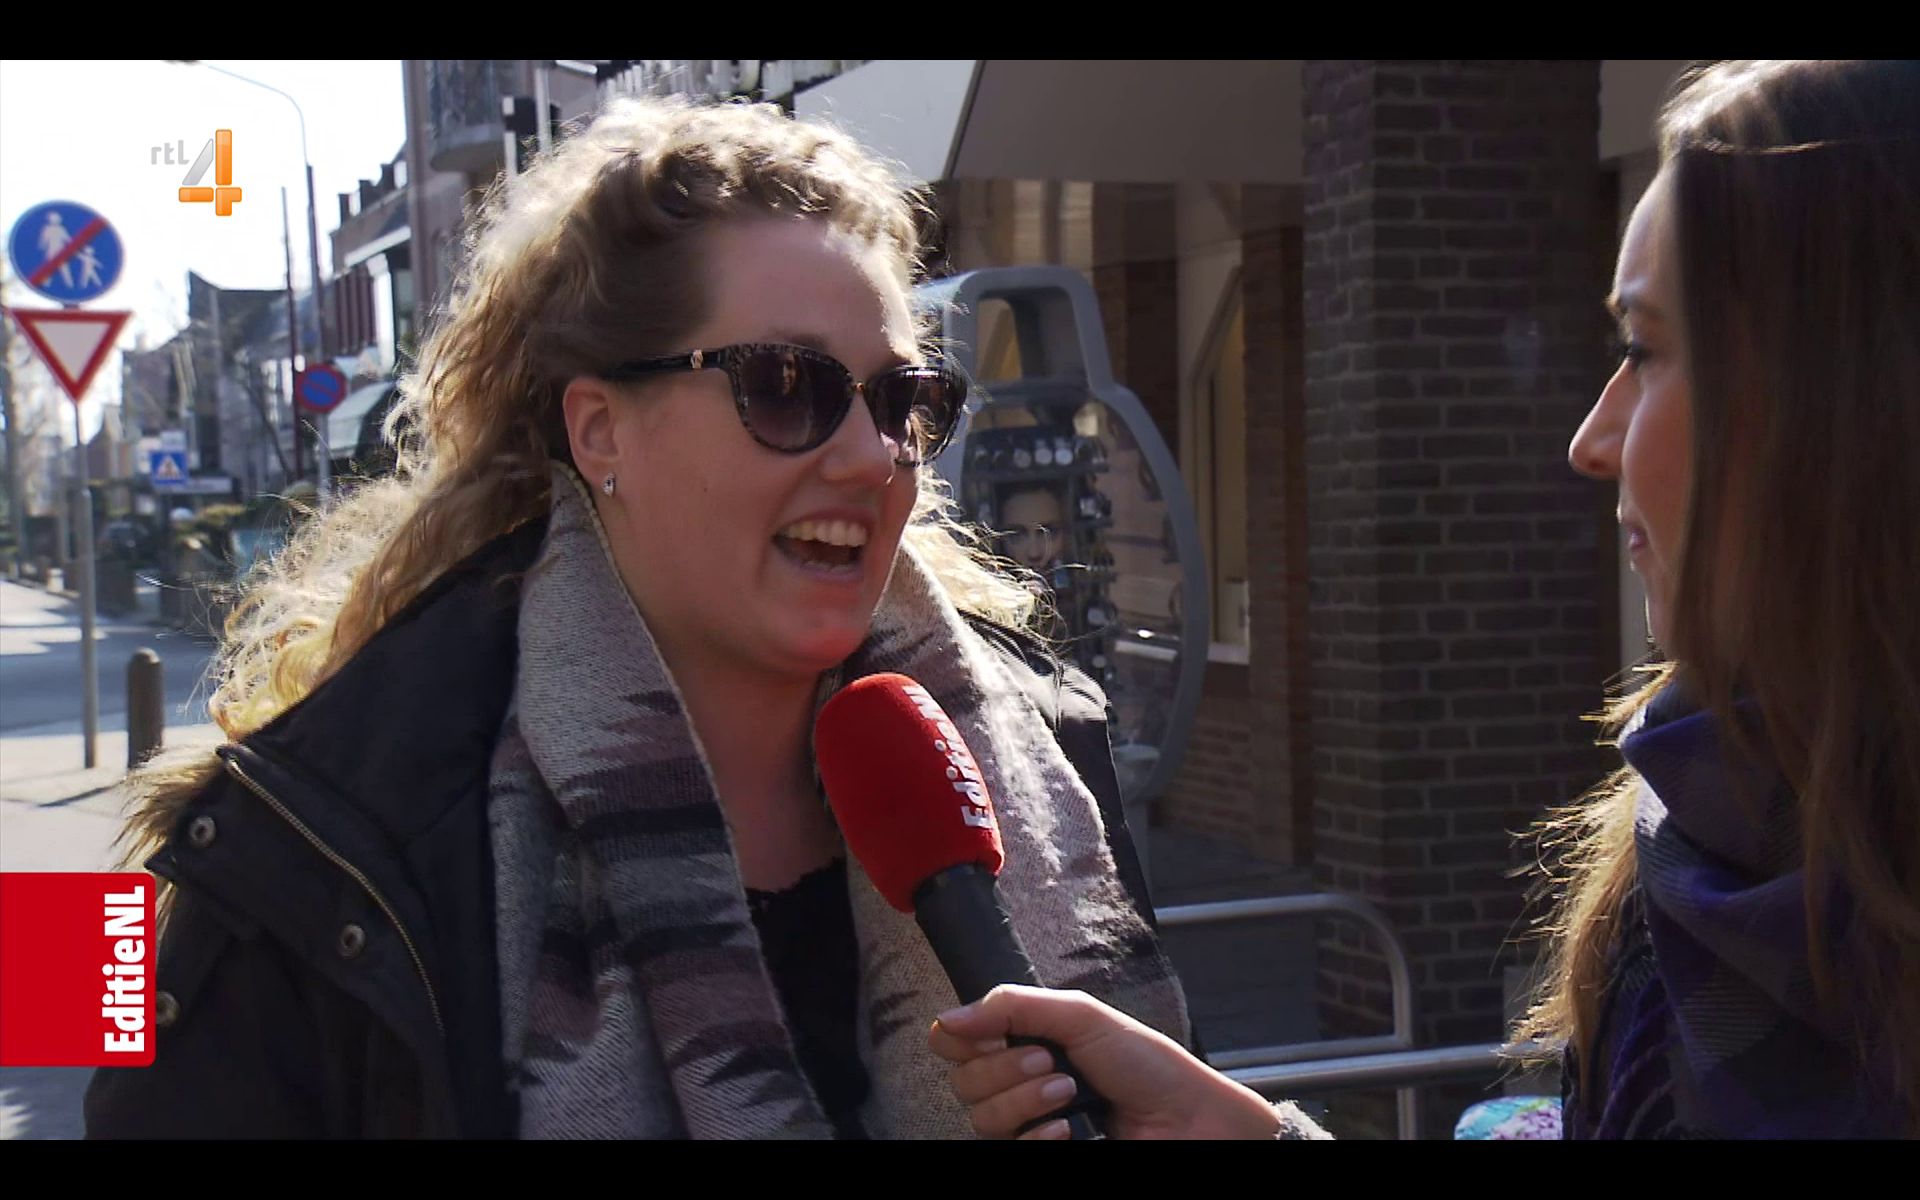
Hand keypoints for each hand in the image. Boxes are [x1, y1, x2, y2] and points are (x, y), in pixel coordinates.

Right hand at [928, 985, 1285, 1139]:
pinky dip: (1038, 1137)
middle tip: (1050, 1063)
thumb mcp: (1080, 1015)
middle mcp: (1017, 1083)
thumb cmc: (1146, 1065)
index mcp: (1022, 1042)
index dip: (964, 1039)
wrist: (1186, 1118)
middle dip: (1006, 1070)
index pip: (954, 1041)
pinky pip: (1008, 1149)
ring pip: (982, 1119)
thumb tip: (948, 1019)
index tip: (994, 1035)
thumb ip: (1012, 1006)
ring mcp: (1027, 1123)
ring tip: (1069, 1093)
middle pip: (962, 1082)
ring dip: (1026, 1102)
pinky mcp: (1039, 1150)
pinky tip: (1070, 1130)